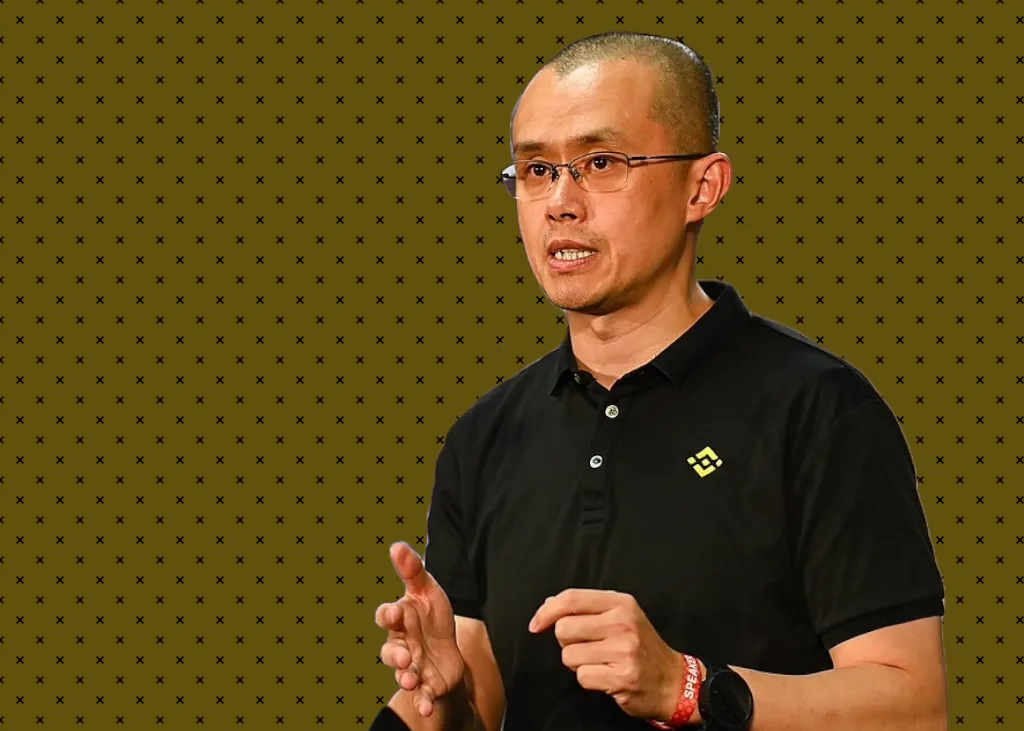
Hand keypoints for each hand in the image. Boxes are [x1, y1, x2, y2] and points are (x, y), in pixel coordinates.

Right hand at [375, 541, 465, 716]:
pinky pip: (421, 696)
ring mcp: (411, 666)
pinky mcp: (425, 685)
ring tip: (412, 680)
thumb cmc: (432, 616)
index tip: (392, 614)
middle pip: (391, 651)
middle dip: (395, 656)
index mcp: (401, 620)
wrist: (449, 649)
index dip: (388, 615)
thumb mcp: (428, 590)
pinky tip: (428, 707)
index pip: (387, 616)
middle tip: (405, 658)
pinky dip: (423, 702)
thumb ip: (413, 570)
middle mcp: (401, 644)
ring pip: (403, 674)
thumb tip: (396, 545)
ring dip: (405, 678)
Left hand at [528, 589, 685, 721]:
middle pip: (564, 629)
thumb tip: (549, 603)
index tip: (536, 625)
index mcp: (620, 603)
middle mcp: (622, 623)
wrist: (673, 680)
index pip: (571, 599)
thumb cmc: (641, 647)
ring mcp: (624, 650)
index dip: (546, 612)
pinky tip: (606, 676)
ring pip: (569, 656)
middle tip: (588, 647)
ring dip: (578, 663)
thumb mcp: (621, 616)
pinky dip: (589, 679)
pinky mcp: (622, 676)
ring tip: (600, 662)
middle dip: (567, 643)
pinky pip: (582, 677)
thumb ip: (586, 608)